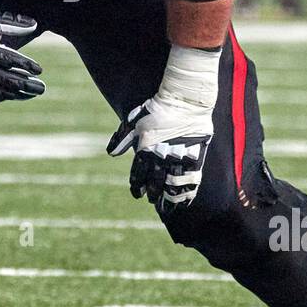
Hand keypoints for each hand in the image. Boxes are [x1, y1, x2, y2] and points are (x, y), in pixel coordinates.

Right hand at [0, 11, 44, 102]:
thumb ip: (12, 24)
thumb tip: (34, 24)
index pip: (7, 59)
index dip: (24, 65)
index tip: (39, 70)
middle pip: (5, 79)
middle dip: (26, 85)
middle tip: (42, 88)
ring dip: (18, 94)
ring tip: (35, 92)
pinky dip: (7, 97)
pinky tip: (21, 94)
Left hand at [107, 92, 213, 215]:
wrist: (184, 100)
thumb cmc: (157, 108)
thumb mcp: (134, 121)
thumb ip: (123, 138)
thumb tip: (111, 153)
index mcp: (145, 149)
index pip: (138, 174)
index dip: (137, 186)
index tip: (137, 193)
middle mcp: (161, 156)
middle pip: (155, 183)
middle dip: (153, 194)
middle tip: (152, 200)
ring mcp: (179, 158)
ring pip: (173, 185)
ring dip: (170, 198)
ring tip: (168, 205)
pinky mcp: (195, 157)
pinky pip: (191, 180)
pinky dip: (187, 192)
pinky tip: (185, 200)